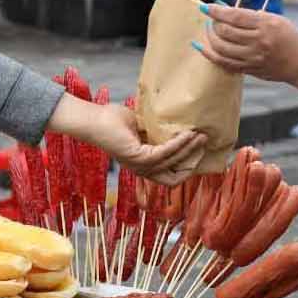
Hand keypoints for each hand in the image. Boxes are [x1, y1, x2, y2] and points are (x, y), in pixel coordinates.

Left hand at [48, 97, 205, 185]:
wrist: (93, 119)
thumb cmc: (112, 120)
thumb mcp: (142, 127)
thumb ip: (157, 131)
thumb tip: (178, 124)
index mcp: (144, 165)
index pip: (172, 175)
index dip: (188, 166)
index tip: (199, 149)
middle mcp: (142, 170)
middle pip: (176, 178)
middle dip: (193, 162)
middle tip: (204, 142)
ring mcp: (139, 166)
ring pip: (173, 163)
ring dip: (190, 149)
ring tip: (200, 134)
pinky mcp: (137, 157)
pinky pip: (165, 152)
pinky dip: (178, 143)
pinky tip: (186, 133)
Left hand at [194, 3, 297, 83]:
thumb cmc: (287, 36)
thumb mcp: (274, 19)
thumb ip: (250, 16)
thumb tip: (224, 8)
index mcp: (266, 25)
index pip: (235, 16)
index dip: (217, 11)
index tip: (205, 7)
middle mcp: (259, 42)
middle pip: (226, 32)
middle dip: (213, 24)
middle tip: (211, 19)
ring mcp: (253, 58)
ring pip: (222, 48)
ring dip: (210, 38)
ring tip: (209, 30)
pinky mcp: (249, 69)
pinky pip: (224, 62)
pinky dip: (210, 54)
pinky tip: (202, 47)